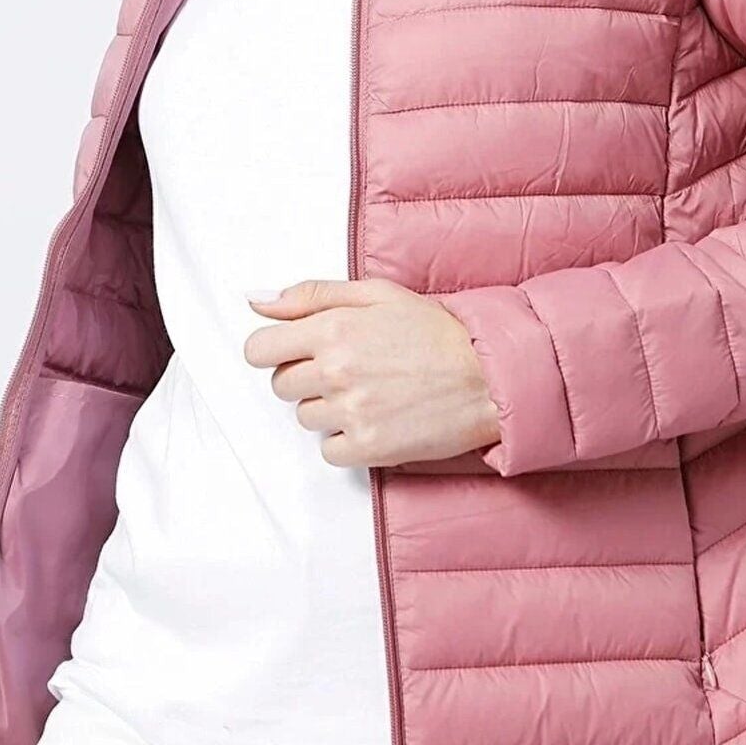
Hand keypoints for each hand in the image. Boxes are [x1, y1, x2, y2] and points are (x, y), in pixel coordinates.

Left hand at [242, 277, 501, 467]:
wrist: (488, 376)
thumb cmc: (437, 331)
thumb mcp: (378, 293)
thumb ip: (313, 295)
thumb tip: (257, 301)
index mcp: (333, 328)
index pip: (259, 349)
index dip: (272, 349)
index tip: (293, 351)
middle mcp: (336, 371)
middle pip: (280, 385)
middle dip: (305, 376)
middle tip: (348, 368)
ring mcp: (351, 412)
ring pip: (305, 417)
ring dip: (328, 407)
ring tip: (370, 391)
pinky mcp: (367, 447)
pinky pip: (328, 450)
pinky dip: (346, 439)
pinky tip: (375, 418)